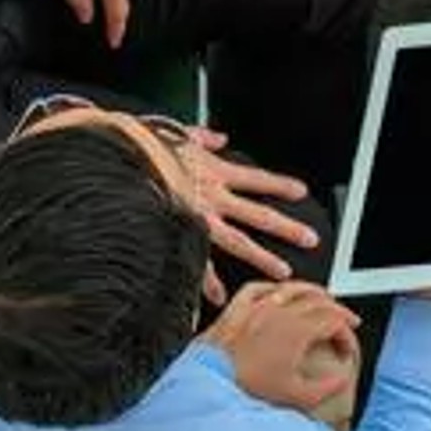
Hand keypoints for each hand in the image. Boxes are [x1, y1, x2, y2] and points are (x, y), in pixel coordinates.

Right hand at [156, 122, 315, 288]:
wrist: (119, 158)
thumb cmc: (143, 143)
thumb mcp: (177, 132)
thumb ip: (201, 137)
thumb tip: (218, 137)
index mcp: (213, 170)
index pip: (256, 179)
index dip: (279, 185)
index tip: (301, 192)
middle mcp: (212, 196)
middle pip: (258, 214)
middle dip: (286, 227)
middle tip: (311, 239)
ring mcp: (197, 217)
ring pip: (237, 241)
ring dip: (262, 257)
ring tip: (283, 272)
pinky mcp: (178, 230)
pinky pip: (197, 260)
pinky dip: (207, 281)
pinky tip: (220, 298)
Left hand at [202, 279, 360, 416]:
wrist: (210, 386)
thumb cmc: (247, 390)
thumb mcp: (297, 397)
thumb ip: (326, 388)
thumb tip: (340, 380)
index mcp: (297, 331)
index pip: (335, 321)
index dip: (346, 334)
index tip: (345, 350)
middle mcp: (279, 313)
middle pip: (320, 300)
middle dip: (338, 312)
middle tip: (345, 324)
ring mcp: (256, 308)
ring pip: (292, 287)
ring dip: (313, 292)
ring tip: (321, 300)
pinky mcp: (236, 311)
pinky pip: (258, 288)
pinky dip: (273, 287)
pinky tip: (276, 292)